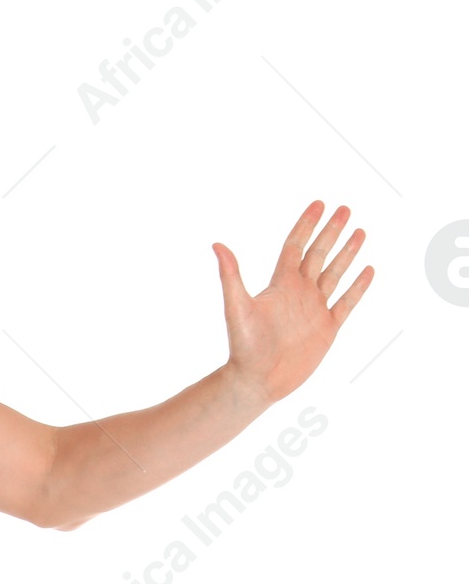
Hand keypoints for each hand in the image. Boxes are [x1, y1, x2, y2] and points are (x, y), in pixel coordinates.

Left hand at [213, 200, 373, 405]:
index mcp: (280, 285)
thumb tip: (216, 244)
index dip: (306, 225)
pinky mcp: (327, 328)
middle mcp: (298, 293)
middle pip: (319, 254)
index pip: (295, 246)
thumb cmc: (243, 345)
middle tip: (345, 208)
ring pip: (335, 274)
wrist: (257, 380)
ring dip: (347, 253)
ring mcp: (314, 309)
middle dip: (331, 231)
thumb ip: (231, 275)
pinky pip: (347, 302)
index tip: (319, 203)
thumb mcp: (236, 307)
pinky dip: (358, 287)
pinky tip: (367, 270)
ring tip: (360, 232)